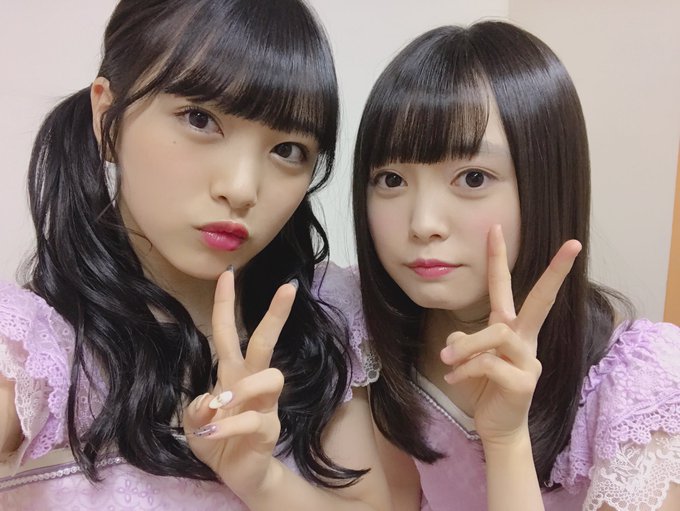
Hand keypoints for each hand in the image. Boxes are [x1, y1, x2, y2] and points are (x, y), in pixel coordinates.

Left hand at [183, 269, 296, 496]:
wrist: (238, 476)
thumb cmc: (217, 440)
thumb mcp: (194, 423)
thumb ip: (196, 408)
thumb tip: (211, 400)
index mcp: (231, 373)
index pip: (228, 332)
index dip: (225, 304)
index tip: (227, 274)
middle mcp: (252, 383)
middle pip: (266, 343)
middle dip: (276, 315)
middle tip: (288, 288)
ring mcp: (265, 405)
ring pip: (271, 377)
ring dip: (244, 386)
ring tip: (222, 403)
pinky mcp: (268, 430)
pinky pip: (255, 419)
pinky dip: (229, 425)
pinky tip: (212, 432)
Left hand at [440, 225, 581, 445]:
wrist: (498, 428)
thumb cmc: (485, 387)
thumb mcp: (468, 358)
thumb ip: (464, 339)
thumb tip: (458, 336)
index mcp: (512, 329)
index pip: (509, 288)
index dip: (501, 258)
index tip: (496, 227)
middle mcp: (525, 339)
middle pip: (541, 300)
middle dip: (555, 272)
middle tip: (574, 245)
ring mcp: (529, 360)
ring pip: (497, 333)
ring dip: (466, 345)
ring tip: (447, 359)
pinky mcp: (524, 382)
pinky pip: (488, 363)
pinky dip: (464, 368)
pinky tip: (454, 378)